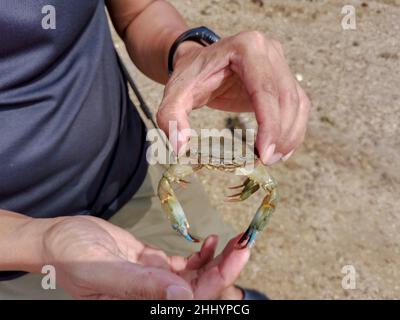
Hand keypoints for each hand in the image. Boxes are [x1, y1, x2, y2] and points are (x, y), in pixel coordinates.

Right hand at [41, 216, 248, 298]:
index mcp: (141, 304)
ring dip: (219, 261)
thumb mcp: (104, 270)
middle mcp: (153, 297)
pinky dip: (201, 255)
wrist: (60, 238)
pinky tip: (209, 241)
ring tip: (236, 240)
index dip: (220, 280)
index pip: (192, 301)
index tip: (239, 255)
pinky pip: (185, 266)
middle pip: (201, 290)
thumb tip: (183, 298)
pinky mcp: (154, 265)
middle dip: (227, 267)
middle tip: (245, 242)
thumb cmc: (72, 255)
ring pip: (197, 278)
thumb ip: (142, 285)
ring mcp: (155, 281)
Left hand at [157, 31, 309, 164]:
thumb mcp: (175, 95)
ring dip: (290, 135)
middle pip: (286, 98)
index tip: (264, 154)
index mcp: (246, 47)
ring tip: (272, 159)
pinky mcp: (283, 78)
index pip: (265, 89)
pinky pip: (298, 106)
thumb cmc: (190, 77)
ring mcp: (280, 63)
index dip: (270, 124)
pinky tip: (281, 150)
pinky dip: (293, 129)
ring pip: (297, 103)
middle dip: (280, 134)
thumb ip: (171, 118)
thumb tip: (179, 148)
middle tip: (266, 161)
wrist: (199, 64)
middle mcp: (269, 50)